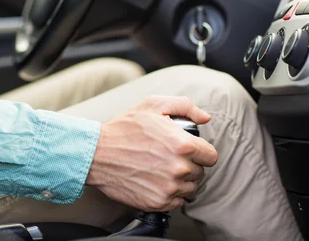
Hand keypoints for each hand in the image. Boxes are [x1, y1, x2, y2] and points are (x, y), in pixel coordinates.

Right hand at [85, 96, 217, 211]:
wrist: (96, 154)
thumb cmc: (124, 128)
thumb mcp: (154, 105)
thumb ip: (185, 106)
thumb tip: (206, 118)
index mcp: (184, 145)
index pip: (211, 156)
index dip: (202, 152)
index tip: (191, 150)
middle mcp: (179, 168)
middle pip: (201, 173)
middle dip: (191, 165)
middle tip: (172, 158)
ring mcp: (169, 188)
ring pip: (191, 189)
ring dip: (182, 181)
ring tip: (164, 170)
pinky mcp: (158, 203)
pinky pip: (177, 202)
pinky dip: (172, 194)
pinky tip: (158, 182)